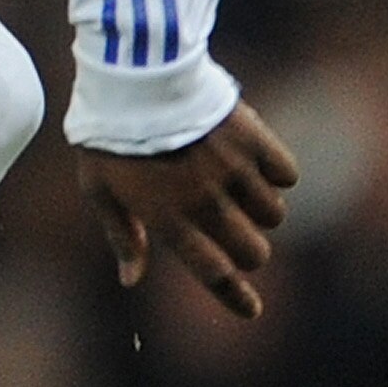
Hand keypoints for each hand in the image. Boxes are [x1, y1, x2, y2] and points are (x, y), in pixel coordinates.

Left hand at [75, 99, 298, 322]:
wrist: (135, 76)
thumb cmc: (109, 135)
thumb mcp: (100, 188)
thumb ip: (123, 235)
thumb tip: (131, 279)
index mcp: (166, 219)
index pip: (213, 273)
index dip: (236, 297)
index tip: (252, 311)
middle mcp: (205, 201)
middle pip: (252, 251)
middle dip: (249, 252)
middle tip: (239, 236)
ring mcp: (233, 170)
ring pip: (274, 214)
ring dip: (262, 211)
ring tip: (240, 189)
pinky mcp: (254, 138)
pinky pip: (287, 175)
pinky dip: (278, 175)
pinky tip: (258, 163)